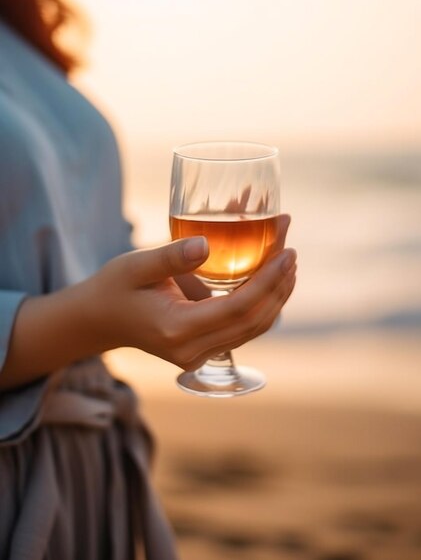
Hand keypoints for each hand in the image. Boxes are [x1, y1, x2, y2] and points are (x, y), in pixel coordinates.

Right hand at [89, 214, 295, 370]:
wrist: (99, 319)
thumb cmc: (116, 287)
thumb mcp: (137, 265)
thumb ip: (172, 256)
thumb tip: (207, 244)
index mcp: (176, 329)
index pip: (237, 308)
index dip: (268, 281)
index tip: (286, 253)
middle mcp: (191, 351)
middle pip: (252, 322)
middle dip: (278, 288)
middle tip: (292, 254)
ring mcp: (197, 357)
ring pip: (252, 330)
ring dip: (275, 299)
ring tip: (288, 266)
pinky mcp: (201, 352)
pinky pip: (241, 332)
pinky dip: (260, 307)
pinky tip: (269, 284)